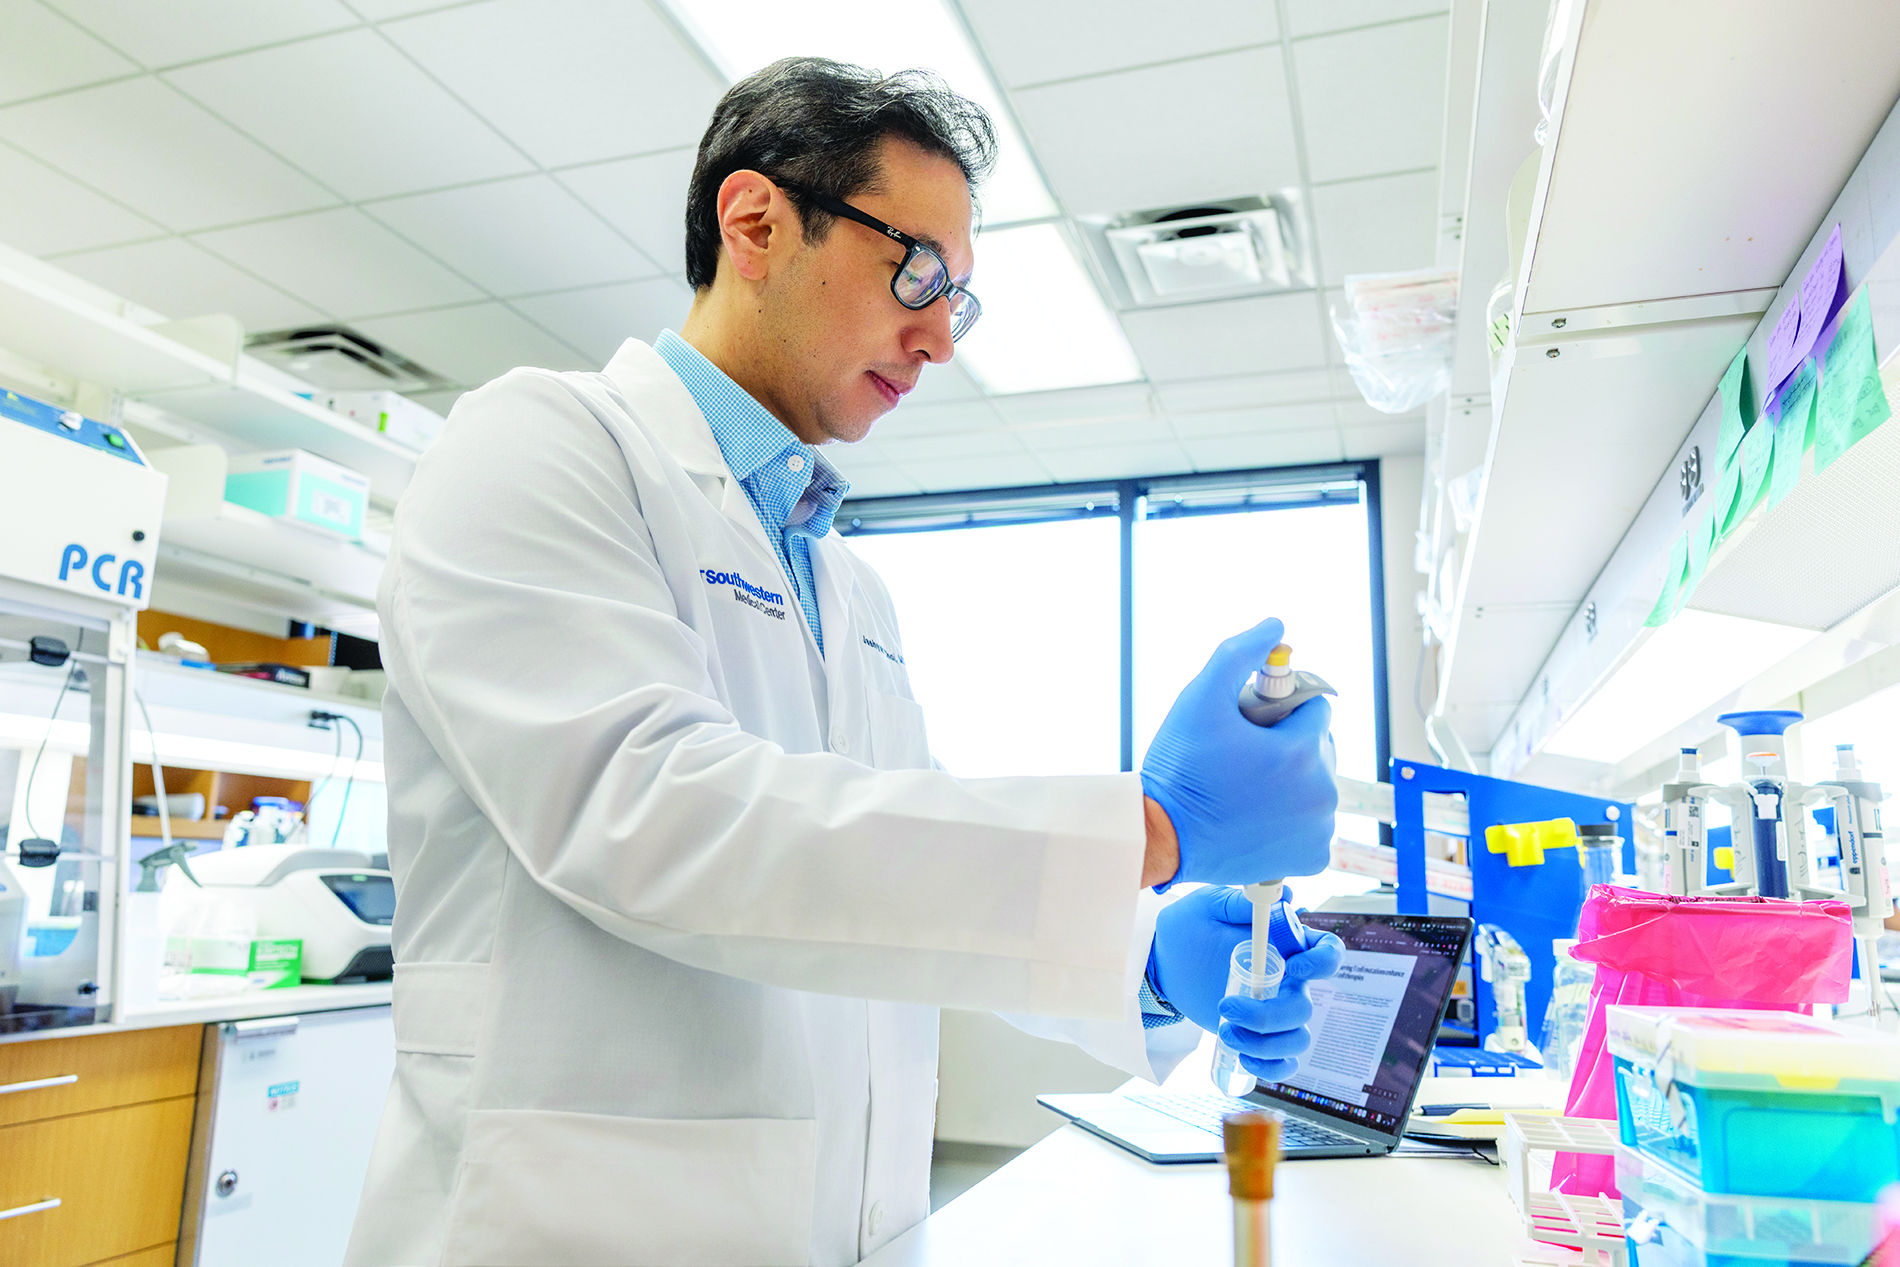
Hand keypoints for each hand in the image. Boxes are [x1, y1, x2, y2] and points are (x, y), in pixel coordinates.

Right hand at [1140, 618, 1337, 886]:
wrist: (1164, 837)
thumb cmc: (1180, 767)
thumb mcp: (1200, 696)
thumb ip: (1240, 652)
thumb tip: (1276, 626)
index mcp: (1301, 751)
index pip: (1315, 708)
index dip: (1281, 711)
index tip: (1250, 725)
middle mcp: (1320, 792)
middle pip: (1320, 747)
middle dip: (1289, 745)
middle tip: (1244, 757)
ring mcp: (1319, 829)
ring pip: (1317, 784)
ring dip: (1292, 780)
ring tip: (1247, 787)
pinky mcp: (1312, 858)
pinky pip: (1314, 824)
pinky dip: (1293, 819)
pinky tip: (1259, 815)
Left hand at [1148, 885, 1343, 1082]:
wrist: (1161, 960)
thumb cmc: (1189, 926)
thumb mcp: (1210, 906)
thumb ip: (1242, 902)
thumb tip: (1285, 895)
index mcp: (1285, 943)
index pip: (1328, 952)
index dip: (1322, 963)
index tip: (1291, 969)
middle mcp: (1287, 980)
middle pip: (1304, 1007)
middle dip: (1269, 1016)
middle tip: (1226, 1006)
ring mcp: (1274, 1010)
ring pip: (1297, 1039)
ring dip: (1265, 1045)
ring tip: (1226, 1032)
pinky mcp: (1258, 1035)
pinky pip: (1284, 1062)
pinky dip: (1271, 1067)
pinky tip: (1242, 1056)